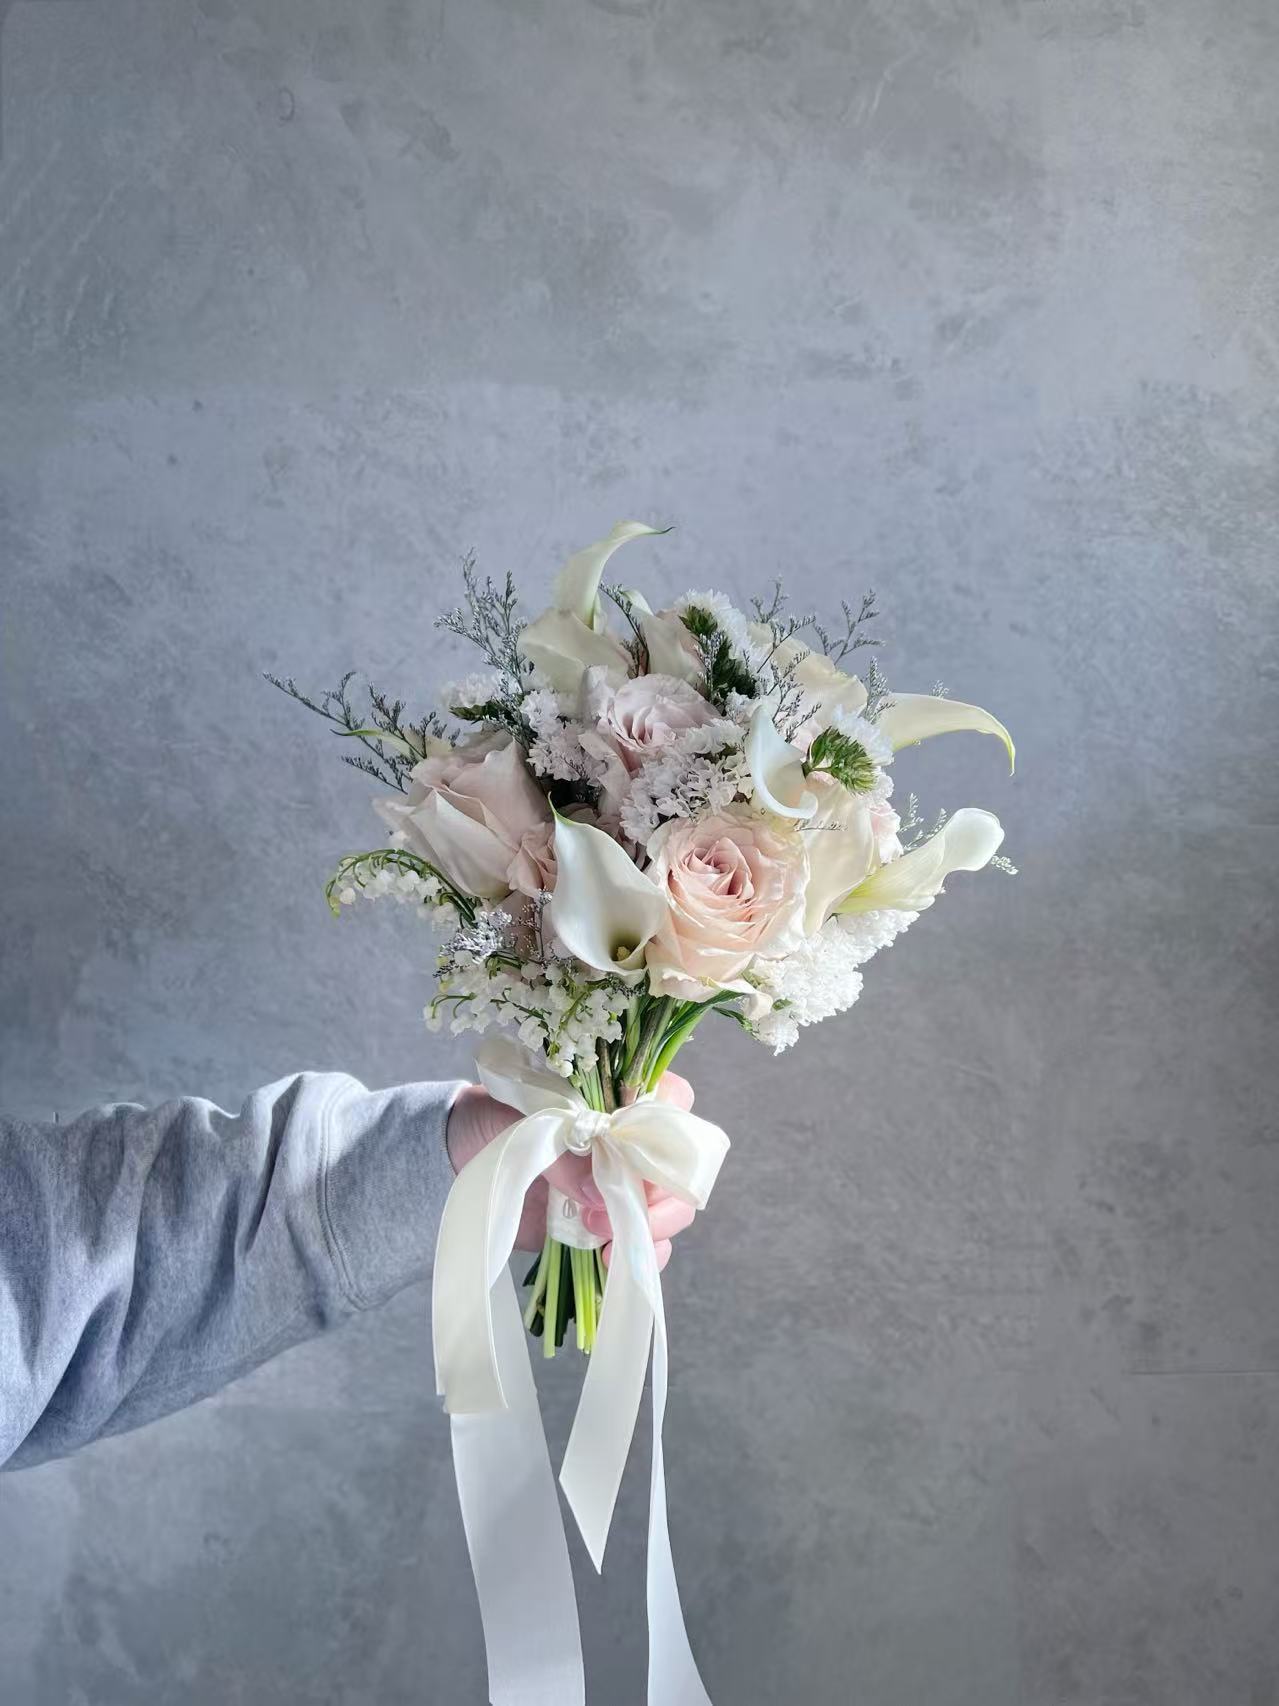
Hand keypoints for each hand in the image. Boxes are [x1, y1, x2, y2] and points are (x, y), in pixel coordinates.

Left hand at [446, 1074, 697, 1270]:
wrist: (458, 1153)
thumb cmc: (494, 1118)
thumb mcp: (521, 1121)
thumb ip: (561, 1152)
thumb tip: (598, 1195)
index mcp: (620, 1094)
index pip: (673, 1102)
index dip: (664, 1131)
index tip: (632, 1156)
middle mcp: (633, 1138)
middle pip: (679, 1166)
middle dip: (657, 1197)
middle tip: (614, 1216)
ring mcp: (623, 1183)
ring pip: (671, 1208)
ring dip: (647, 1230)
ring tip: (603, 1242)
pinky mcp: (608, 1222)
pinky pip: (644, 1243)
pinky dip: (638, 1257)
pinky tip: (609, 1263)